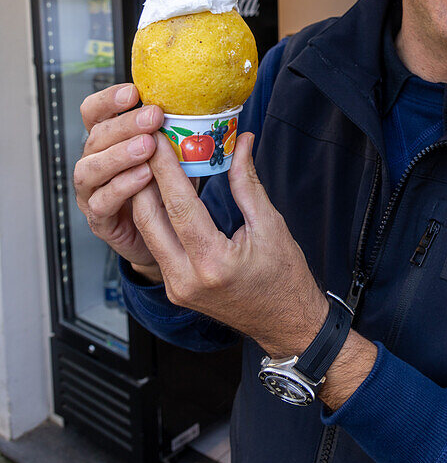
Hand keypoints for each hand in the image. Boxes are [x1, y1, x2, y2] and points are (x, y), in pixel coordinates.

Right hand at [74, 83, 164, 280]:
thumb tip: (215, 116)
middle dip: (124, 124)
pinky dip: (122, 187)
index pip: (94, 113)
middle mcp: (94, 163)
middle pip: (95, 137)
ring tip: (148, 147)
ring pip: (90, 169)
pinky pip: (102, 201)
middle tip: (153, 117)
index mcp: (107, 142)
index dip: (108, 100)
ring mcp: (92, 192)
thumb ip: (181, 137)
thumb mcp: (176, 158)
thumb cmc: (167, 191)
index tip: (134, 92)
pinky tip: (144, 176)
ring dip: (119, 154)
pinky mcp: (99, 220)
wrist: (166, 238)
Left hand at [133, 132, 328, 355]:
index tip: (158, 138)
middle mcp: (186, 278)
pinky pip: (156, 245)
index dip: (165, 168)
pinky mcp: (174, 288)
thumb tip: (240, 142)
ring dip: (145, 195)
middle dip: (144, 177)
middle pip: (149, 218)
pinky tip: (160, 192)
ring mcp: (177, 287)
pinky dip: (156, 216)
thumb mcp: (270, 225)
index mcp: (213, 262)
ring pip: (147, 231)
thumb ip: (247, 183)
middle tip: (147, 144)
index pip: (180, 205)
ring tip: (150, 163)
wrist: (286, 324)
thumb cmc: (285, 278)